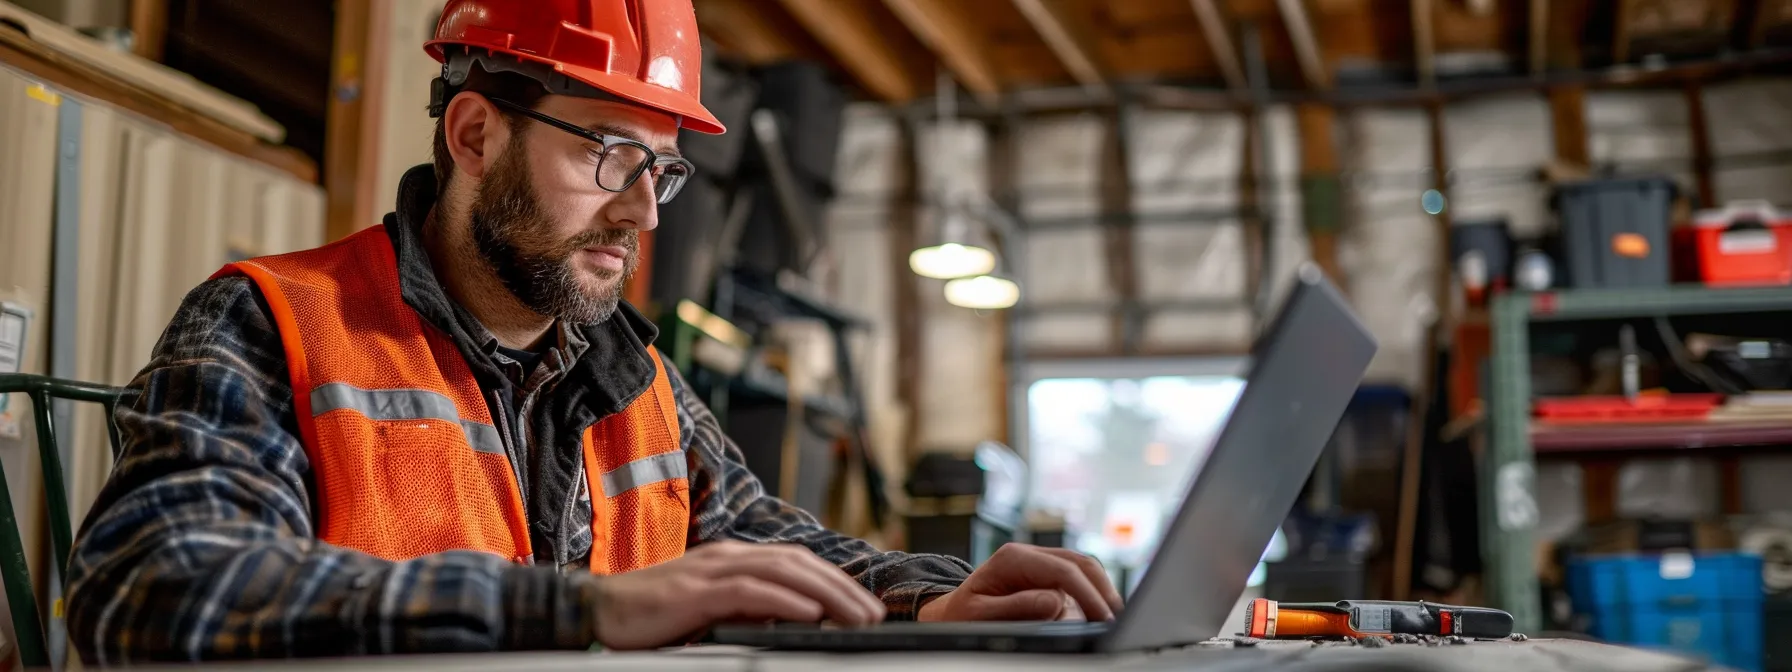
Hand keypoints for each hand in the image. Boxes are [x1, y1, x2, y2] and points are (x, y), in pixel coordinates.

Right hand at [587, 540, 885, 649]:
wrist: (598, 611)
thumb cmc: (653, 617)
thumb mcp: (709, 611)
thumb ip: (746, 610)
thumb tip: (792, 622)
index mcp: (732, 559)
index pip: (795, 563)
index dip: (833, 580)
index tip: (863, 604)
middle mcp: (727, 556)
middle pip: (798, 563)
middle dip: (842, 587)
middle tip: (873, 613)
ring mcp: (711, 570)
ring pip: (783, 573)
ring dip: (826, 594)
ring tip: (855, 615)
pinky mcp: (695, 590)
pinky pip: (749, 591)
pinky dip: (784, 600)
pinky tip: (810, 613)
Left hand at [916, 543, 1123, 622]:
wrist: (950, 613)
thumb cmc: (961, 616)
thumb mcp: (980, 615)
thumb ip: (1016, 608)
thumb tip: (1055, 603)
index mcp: (1012, 558)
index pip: (1063, 571)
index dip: (1088, 594)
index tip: (1103, 618)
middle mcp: (1029, 555)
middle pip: (1080, 563)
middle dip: (1103, 590)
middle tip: (1118, 618)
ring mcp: (1039, 563)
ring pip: (1082, 569)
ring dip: (1100, 592)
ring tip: (1110, 618)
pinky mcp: (1046, 576)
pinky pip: (1076, 580)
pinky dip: (1091, 595)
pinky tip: (1098, 613)